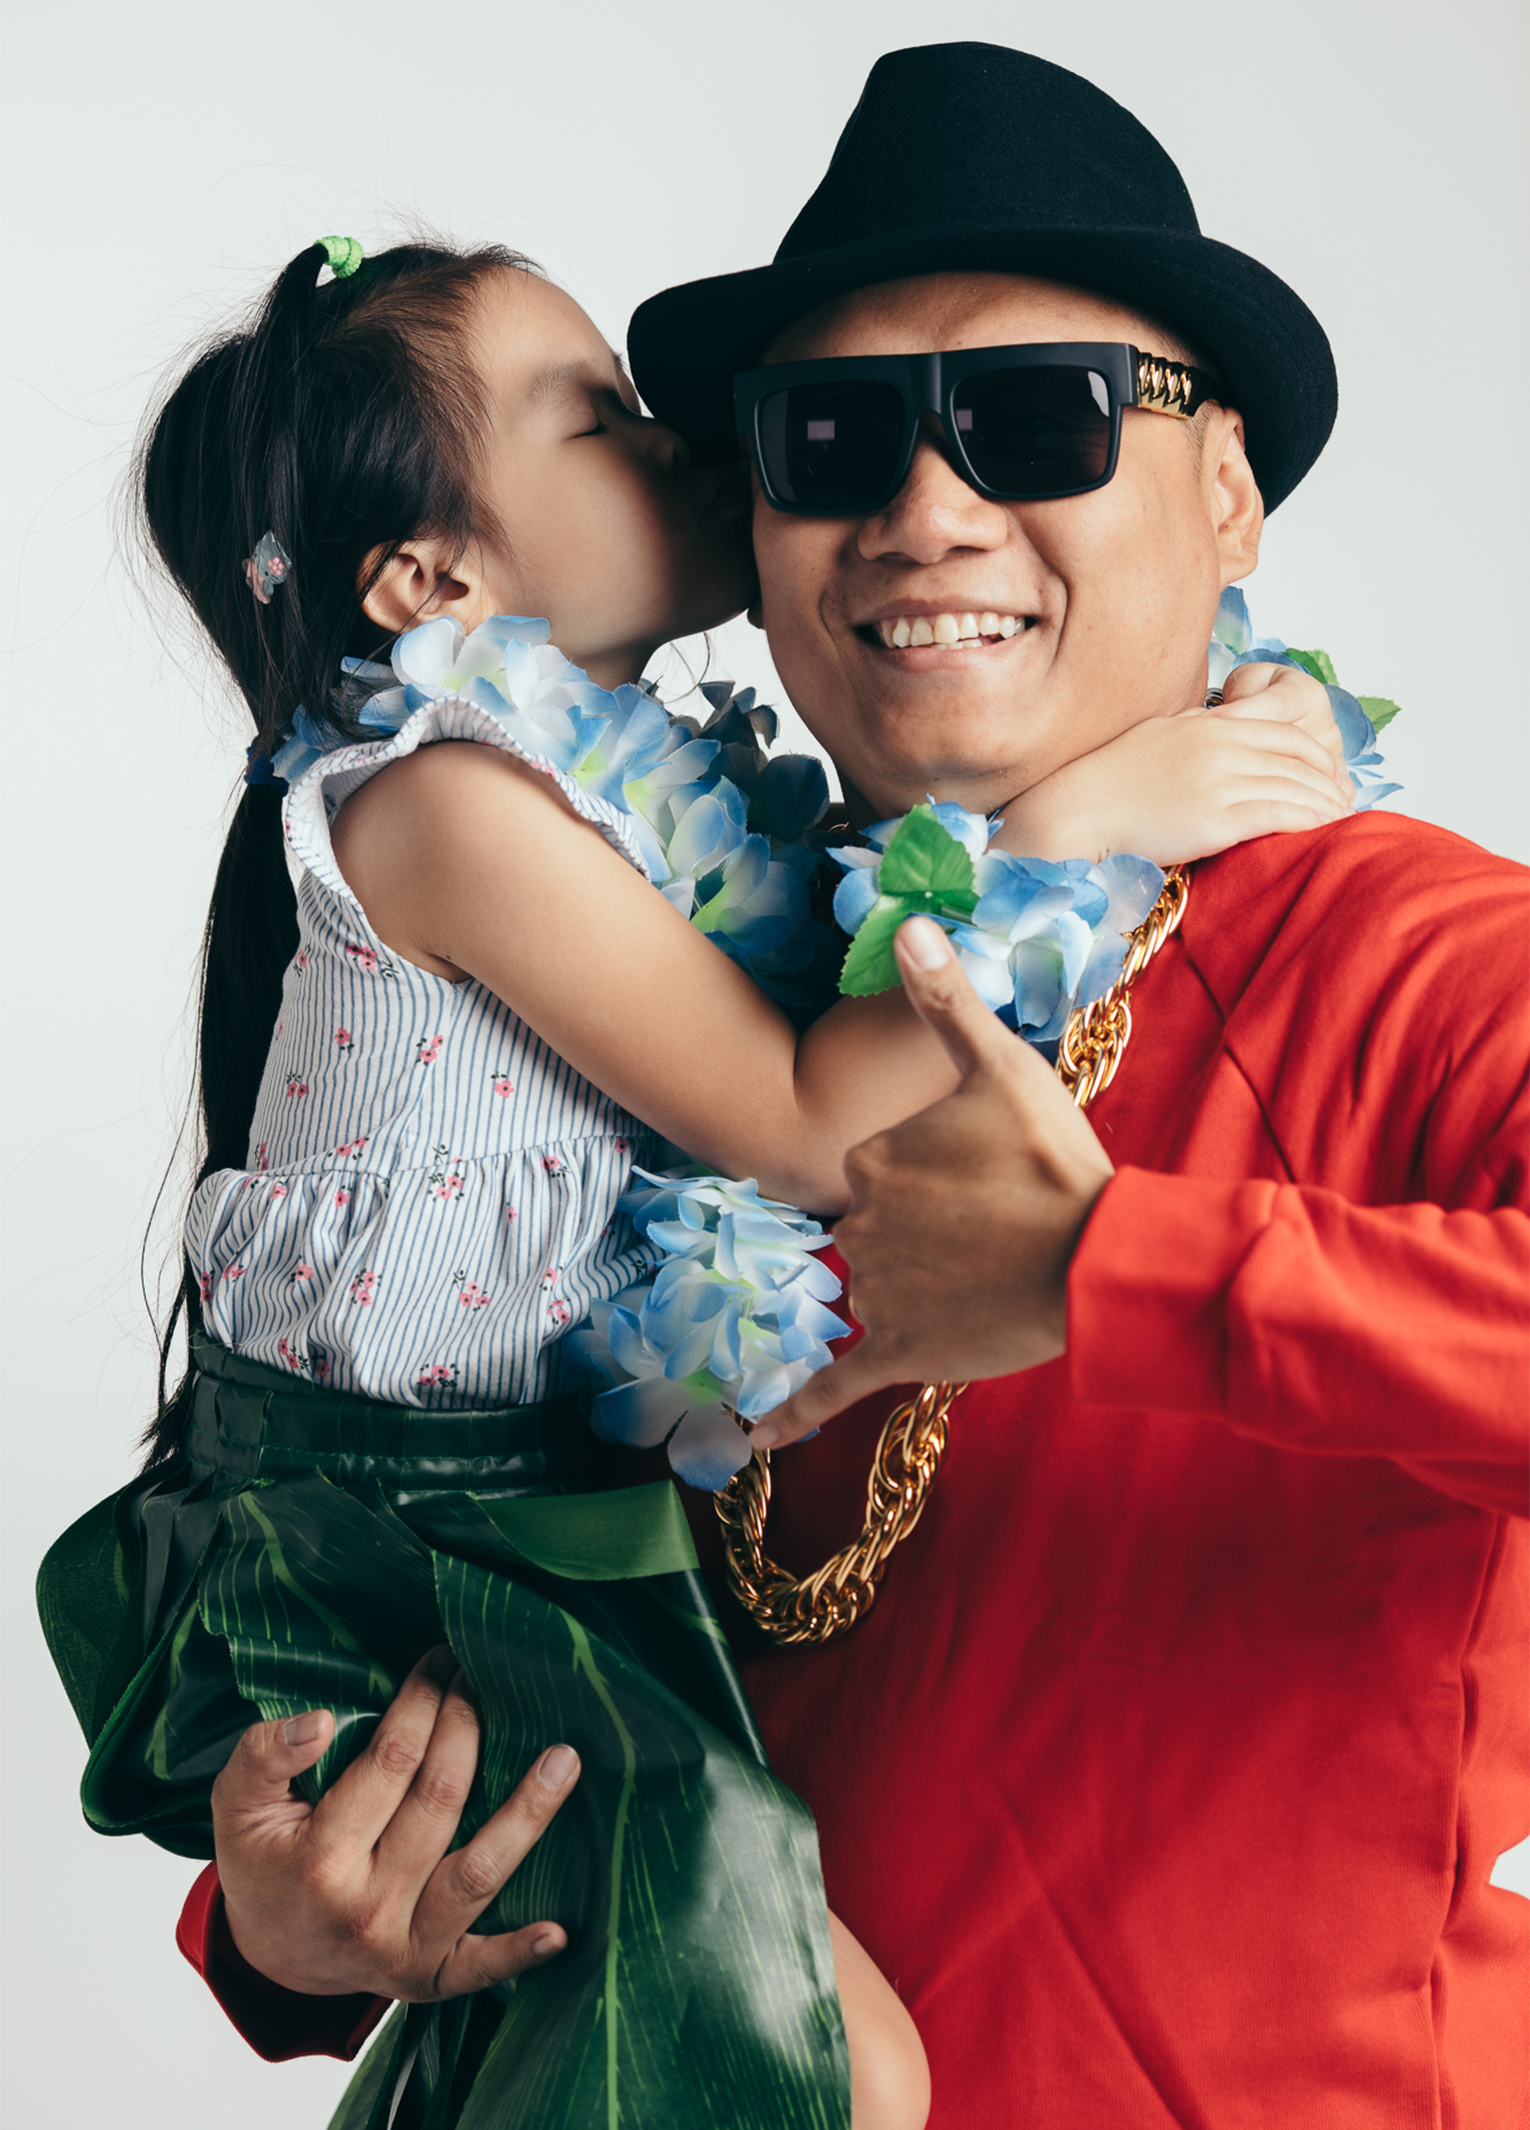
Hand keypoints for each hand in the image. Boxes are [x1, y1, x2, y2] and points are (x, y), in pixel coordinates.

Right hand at [213, 1647, 579, 2001]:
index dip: (422, 1702)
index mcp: (319, 1859)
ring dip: (528, 1815)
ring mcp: (403, 1949)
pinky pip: (481, 1968)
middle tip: (484, 1679)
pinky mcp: (430, 1979)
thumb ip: (265, 1755)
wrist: (268, 1957)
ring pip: (477, 1875)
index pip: (389, 1762)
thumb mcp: (236, 1804)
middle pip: (439, 1801)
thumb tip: (323, 1721)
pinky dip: (520, 1951)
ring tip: (565, 1760)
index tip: (440, 1662)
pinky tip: (560, 1931)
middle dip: (468, 1727)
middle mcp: (367, 1907)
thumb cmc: (262, 1862)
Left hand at [750, 918, 1113, 1449]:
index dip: (932, 1171)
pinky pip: (829, 1387)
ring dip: (910, 1290)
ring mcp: (876, 1294)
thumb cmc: (1054, 1162)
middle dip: (927, 1229)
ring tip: (982, 1279)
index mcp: (872, 1159)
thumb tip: (908, 924)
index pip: (878, 1165)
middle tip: (997, 1227)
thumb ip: (946, 1004)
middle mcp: (861, 1227)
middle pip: (877, 1227)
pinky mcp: (896, 1353)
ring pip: (872, 1289)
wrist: (1097, 1263)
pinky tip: (753, 1439)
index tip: (985, 1173)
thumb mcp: (1001, 1067)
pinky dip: (788, 1412)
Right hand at [990, 661, 1351, 866]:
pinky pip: (1279, 815)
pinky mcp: (1213, 819)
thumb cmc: (1107, 784)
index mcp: (1208, 725)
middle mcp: (1219, 746)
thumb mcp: (1156, 737)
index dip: (1317, 754)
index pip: (1285, 731)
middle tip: (1345, 801)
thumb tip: (1218, 731)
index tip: (1330, 773)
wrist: (1071, 813)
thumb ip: (1195, 732)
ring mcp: (1217, 781)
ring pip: (1295, 787)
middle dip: (1329, 781)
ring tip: (1342, 821)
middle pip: (1298, 759)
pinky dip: (1308, 822)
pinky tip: (1322, 832)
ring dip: (1326, 805)